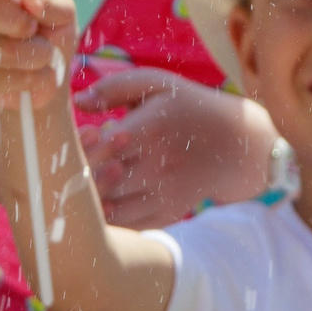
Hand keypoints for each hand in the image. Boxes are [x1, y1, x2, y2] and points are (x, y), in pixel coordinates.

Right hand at [0, 0, 75, 113]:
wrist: (51, 77)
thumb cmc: (54, 33)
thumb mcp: (63, 14)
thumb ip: (48, 1)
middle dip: (14, 19)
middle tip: (33, 28)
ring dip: (36, 56)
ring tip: (47, 56)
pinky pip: (5, 80)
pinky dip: (33, 80)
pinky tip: (37, 75)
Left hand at [77, 70, 275, 228]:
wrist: (235, 145)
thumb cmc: (186, 107)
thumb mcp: (157, 84)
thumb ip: (114, 88)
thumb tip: (77, 101)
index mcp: (154, 128)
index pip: (104, 146)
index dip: (85, 145)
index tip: (88, 134)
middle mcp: (160, 166)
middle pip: (103, 181)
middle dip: (83, 173)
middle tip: (82, 161)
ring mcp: (165, 195)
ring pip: (111, 210)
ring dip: (92, 198)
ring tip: (93, 179)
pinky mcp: (167, 215)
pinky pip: (127, 226)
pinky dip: (109, 217)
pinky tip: (106, 196)